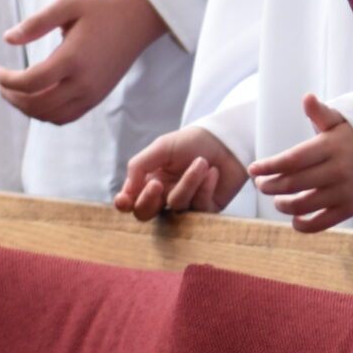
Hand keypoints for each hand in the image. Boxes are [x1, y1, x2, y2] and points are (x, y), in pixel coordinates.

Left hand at [0, 0, 167, 123]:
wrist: (141, 14)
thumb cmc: (104, 4)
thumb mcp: (68, 3)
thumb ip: (36, 22)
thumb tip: (8, 39)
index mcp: (73, 58)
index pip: (29, 83)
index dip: (5, 81)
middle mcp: (84, 82)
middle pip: (37, 106)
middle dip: (12, 97)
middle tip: (1, 83)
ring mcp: (93, 92)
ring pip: (51, 116)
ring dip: (27, 109)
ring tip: (15, 92)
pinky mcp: (99, 95)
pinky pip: (67, 116)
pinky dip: (47, 114)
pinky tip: (38, 98)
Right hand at [116, 126, 246, 220]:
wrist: (228, 139)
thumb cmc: (193, 141)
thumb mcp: (162, 147)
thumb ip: (140, 166)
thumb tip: (126, 191)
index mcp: (151, 181)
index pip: (131, 201)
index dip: (124, 204)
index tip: (124, 200)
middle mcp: (165, 195)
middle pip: (146, 214)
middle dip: (149, 200)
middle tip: (157, 184)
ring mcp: (186, 204)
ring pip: (177, 206)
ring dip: (188, 182)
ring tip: (202, 162)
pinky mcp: (206, 209)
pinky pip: (200, 207)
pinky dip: (206, 187)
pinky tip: (213, 172)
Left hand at [250, 94, 352, 232]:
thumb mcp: (341, 121)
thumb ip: (321, 113)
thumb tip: (306, 98)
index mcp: (331, 145)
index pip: (292, 159)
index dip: (269, 166)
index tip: (252, 169)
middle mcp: (338, 169)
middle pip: (292, 183)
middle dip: (270, 185)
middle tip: (261, 184)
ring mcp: (344, 191)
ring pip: (302, 205)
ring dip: (282, 204)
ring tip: (277, 199)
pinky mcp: (350, 208)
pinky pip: (320, 223)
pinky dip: (302, 224)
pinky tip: (295, 218)